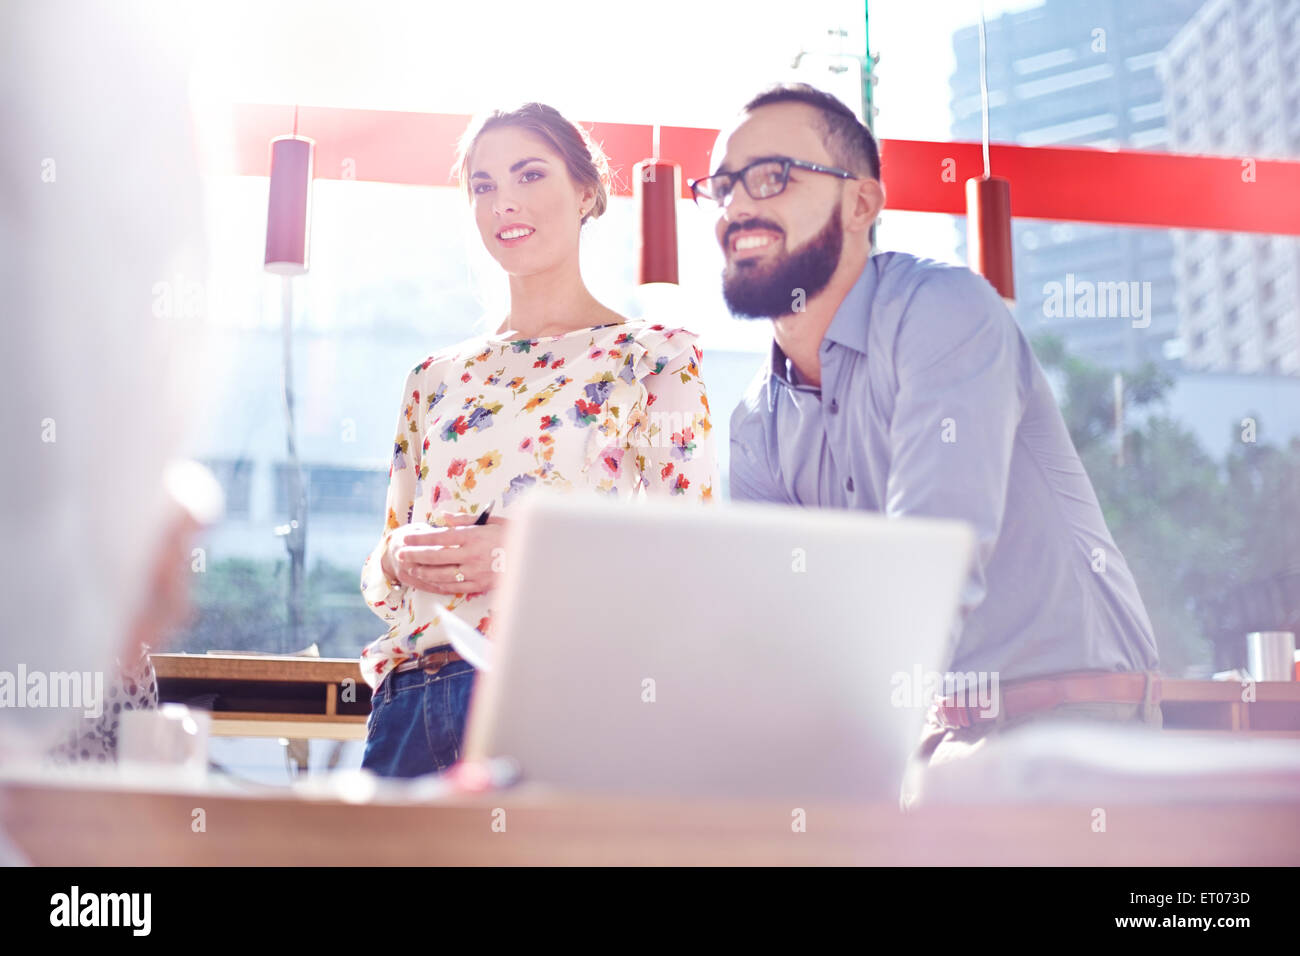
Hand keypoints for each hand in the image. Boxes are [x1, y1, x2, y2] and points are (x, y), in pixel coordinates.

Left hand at [386, 513, 509, 595]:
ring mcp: (476, 572)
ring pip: (442, 574)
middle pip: (436, 556)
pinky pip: (455, 587)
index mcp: (474, 536)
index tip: (407, 538)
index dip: (420, 539)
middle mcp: (472, 555)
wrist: (537, 558)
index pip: (440, 537)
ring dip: (424, 572)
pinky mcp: (481, 585)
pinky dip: (439, 585)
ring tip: (411, 569)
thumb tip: (444, 517)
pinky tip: (429, 582)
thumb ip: (466, 519)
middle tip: (401, 554)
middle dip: (415, 555)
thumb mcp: (493, 521)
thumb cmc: (515, 535)